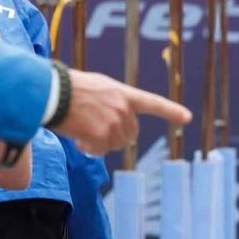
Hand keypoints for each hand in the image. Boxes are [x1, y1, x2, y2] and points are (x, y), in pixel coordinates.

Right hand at [54, 69, 190, 153]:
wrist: (51, 92)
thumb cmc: (69, 88)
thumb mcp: (99, 87)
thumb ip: (115, 103)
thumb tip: (120, 130)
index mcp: (124, 94)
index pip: (153, 103)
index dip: (171, 111)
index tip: (187, 118)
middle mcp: (123, 109)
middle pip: (130, 134)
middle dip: (115, 136)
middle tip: (94, 129)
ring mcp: (113, 122)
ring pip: (115, 145)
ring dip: (100, 143)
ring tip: (83, 131)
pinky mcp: (101, 135)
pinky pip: (100, 151)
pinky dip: (90, 149)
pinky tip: (78, 139)